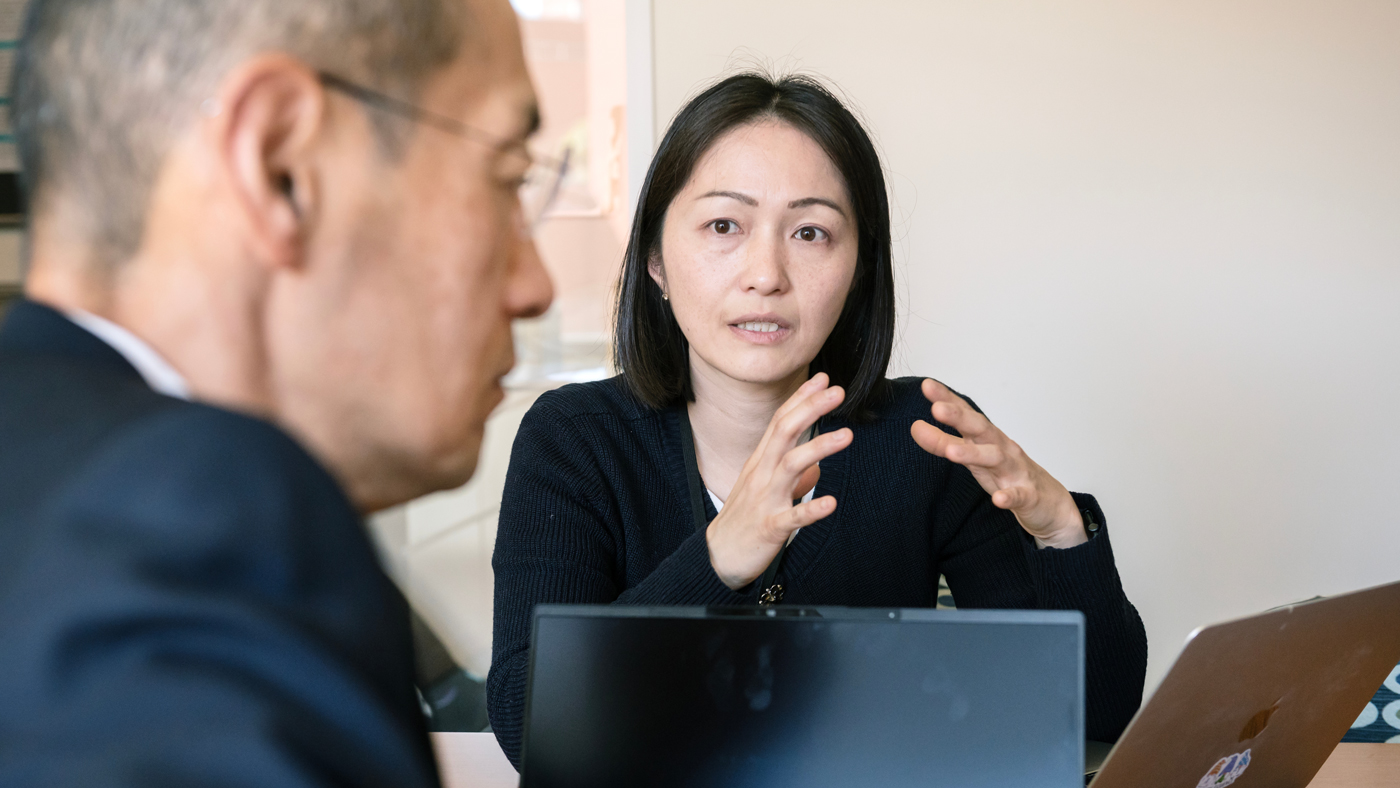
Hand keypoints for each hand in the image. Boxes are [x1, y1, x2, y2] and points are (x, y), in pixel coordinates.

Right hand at [705, 373, 852, 589]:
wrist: (719, 556)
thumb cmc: (744, 520)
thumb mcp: (766, 491)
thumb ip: (792, 478)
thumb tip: (816, 470)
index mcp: (761, 462)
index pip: (781, 422)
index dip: (801, 399)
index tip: (824, 380)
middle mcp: (761, 474)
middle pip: (785, 432)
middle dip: (811, 409)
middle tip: (838, 391)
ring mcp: (765, 499)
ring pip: (790, 466)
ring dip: (819, 448)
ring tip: (847, 435)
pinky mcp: (769, 527)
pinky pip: (792, 517)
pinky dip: (811, 509)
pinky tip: (831, 503)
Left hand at [910, 379, 1085, 548]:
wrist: (1049, 504)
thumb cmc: (1008, 475)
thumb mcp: (972, 459)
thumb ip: (944, 443)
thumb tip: (916, 427)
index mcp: (987, 438)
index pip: (966, 414)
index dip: (948, 399)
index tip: (927, 385)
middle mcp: (1002, 448)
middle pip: (980, 429)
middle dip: (959, 417)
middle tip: (936, 408)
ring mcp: (1016, 471)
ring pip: (996, 458)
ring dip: (974, 453)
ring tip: (952, 452)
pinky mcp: (1028, 496)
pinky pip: (1019, 495)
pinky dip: (1009, 496)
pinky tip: (998, 499)